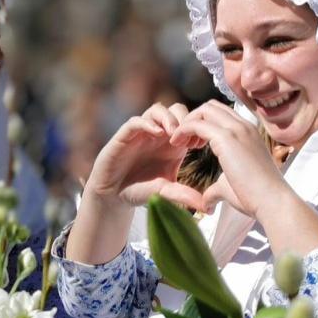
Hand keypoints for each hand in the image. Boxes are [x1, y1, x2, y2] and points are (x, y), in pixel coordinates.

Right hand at [68, 103, 205, 263]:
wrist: (113, 195)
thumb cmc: (139, 190)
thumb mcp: (165, 191)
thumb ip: (183, 194)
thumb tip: (205, 207)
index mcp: (173, 144)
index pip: (189, 123)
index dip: (196, 129)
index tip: (199, 145)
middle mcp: (158, 135)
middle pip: (177, 110)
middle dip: (185, 120)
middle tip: (187, 139)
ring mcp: (141, 133)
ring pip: (158, 110)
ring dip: (169, 118)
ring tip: (174, 133)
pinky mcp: (125, 135)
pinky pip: (136, 121)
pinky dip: (148, 123)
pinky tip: (157, 133)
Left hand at [170, 101, 288, 218]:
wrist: (272, 202)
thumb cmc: (254, 198)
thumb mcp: (231, 187)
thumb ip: (216, 189)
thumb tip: (207, 202)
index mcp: (249, 133)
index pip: (222, 114)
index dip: (203, 123)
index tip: (193, 143)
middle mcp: (244, 126)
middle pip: (211, 107)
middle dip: (193, 119)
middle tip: (183, 140)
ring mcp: (237, 129)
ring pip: (204, 110)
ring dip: (187, 123)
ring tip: (178, 142)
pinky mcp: (227, 138)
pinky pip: (196, 123)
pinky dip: (183, 129)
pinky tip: (177, 144)